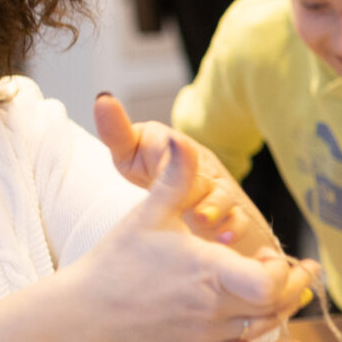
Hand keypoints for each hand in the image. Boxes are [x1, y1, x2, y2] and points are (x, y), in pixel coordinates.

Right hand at [73, 139, 317, 341]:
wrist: (85, 313)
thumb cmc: (117, 260)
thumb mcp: (148, 213)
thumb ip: (174, 176)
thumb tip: (181, 138)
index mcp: (207, 270)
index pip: (268, 281)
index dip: (280, 269)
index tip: (270, 255)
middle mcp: (212, 306)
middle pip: (276, 303)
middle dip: (296, 285)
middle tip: (306, 270)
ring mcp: (207, 334)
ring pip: (265, 327)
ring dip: (288, 310)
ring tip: (297, 292)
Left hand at [94, 93, 279, 256]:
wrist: (179, 186)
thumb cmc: (151, 165)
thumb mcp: (130, 150)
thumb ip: (117, 131)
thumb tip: (102, 97)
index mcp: (180, 151)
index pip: (181, 151)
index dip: (179, 153)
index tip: (176, 148)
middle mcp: (203, 170)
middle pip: (205, 181)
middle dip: (198, 193)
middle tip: (190, 209)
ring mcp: (218, 195)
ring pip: (226, 202)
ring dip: (219, 214)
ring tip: (207, 225)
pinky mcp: (228, 219)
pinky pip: (239, 224)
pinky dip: (234, 232)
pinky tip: (224, 243)